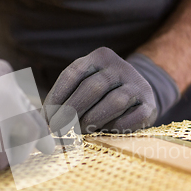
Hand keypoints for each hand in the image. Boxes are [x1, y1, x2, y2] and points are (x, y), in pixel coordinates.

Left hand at [43, 47, 166, 133]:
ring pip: (113, 102)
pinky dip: (113, 127)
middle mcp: (120, 66)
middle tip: (58, 130)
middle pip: (92, 88)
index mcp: (99, 57)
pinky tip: (103, 133)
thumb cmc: (102, 95)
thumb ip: (66, 98)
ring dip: (92, 120)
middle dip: (71, 112)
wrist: (140, 95)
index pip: (72, 74)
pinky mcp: (149, 104)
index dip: (56, 97)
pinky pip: (130, 117)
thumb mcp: (85, 86)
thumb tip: (40, 121)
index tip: (46, 119)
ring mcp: (138, 84)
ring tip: (79, 132)